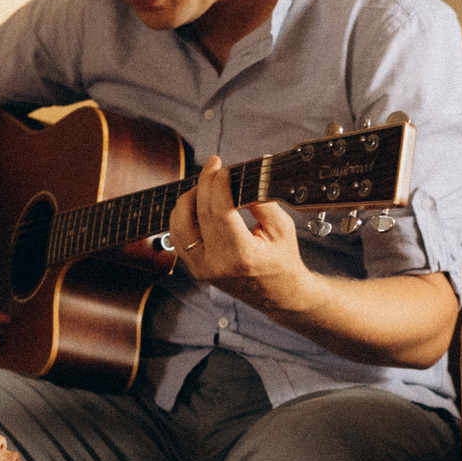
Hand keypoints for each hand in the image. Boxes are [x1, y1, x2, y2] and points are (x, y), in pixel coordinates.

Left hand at [169, 155, 320, 314]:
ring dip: (188, 199)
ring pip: (179, 225)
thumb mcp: (282, 229)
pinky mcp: (196, 269)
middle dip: (204, 183)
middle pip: (199, 213)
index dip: (218, 184)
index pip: (220, 211)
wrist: (279, 295)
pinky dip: (183, 216)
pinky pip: (178, 237)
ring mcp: (202, 268)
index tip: (223, 167)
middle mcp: (217, 264)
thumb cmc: (283, 261)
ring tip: (204, 186)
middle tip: (213, 165)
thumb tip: (242, 177)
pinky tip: (196, 204)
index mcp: (242, 256)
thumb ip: (262, 202)